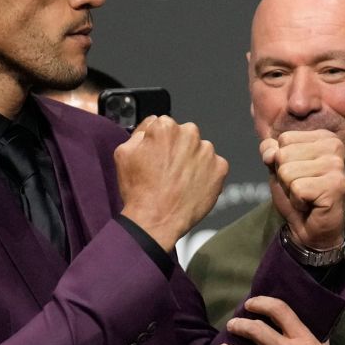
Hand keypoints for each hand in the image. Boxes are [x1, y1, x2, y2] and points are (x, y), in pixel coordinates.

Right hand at [116, 116, 227, 250]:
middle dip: (178, 149)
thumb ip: (140, 132)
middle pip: (185, 135)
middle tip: (168, 171)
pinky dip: (207, 175)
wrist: (156, 221)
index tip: (157, 157)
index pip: (164, 125)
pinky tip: (192, 187)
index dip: (159, 143)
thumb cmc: (139, 190)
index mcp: (165, 127)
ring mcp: (207, 151)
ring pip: (200, 150)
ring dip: (193, 161)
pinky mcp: (220, 168)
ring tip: (179, 182)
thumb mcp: (124, 154)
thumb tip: (151, 124)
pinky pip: (214, 166)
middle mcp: (189, 134)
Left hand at [261, 130, 344, 249]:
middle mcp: (334, 146)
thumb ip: (271, 152)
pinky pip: (297, 188)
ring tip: (305, 196)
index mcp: (323, 137)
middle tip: (301, 188)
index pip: (284, 139)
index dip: (281, 161)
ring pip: (288, 172)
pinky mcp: (335, 186)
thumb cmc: (297, 196)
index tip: (298, 174)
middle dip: (284, 176)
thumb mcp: (278, 168)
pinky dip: (297, 201)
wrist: (310, 228)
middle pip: (284, 154)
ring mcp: (336, 166)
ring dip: (290, 190)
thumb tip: (270, 153)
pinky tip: (310, 204)